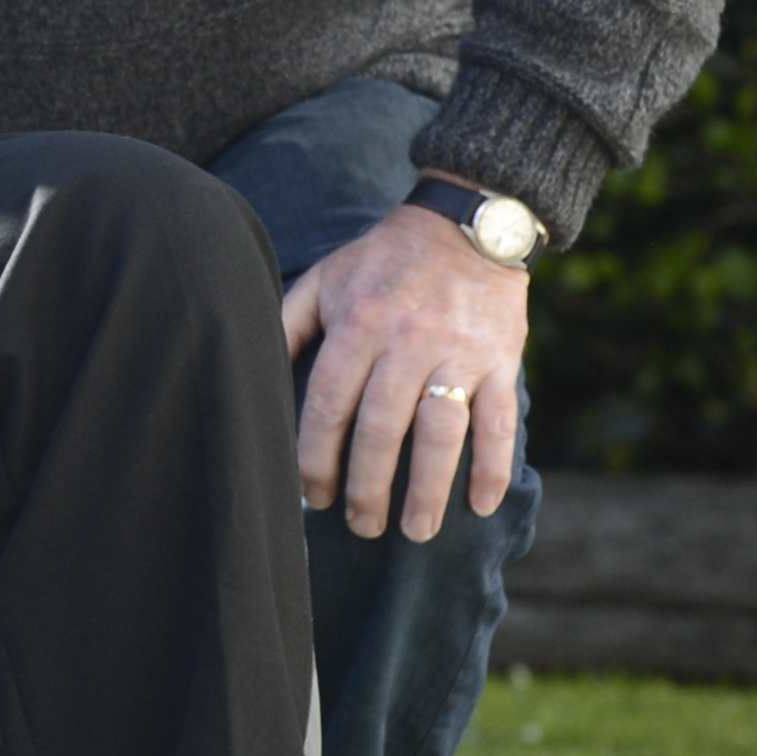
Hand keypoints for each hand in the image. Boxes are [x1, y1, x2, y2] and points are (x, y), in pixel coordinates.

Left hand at [281, 195, 529, 543]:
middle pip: (381, 427)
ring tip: (414, 531)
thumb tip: (256, 368)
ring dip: (427, 489)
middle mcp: (407, 342)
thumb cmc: (384, 259)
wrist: (468, 224)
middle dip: (367, 486)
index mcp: (358, 324)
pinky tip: (480, 505)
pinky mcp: (500, 360)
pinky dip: (493, 466)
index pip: (330, 403)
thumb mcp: (326, 277)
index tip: (310, 494)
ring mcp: (458, 353)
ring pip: (441, 432)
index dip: (317, 455)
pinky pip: (499, 420)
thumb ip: (288, 321)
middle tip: (360, 525)